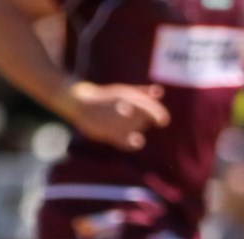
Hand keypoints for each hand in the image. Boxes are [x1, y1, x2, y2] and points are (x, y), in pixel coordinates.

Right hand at [55, 82, 171, 151]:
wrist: (79, 101)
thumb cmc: (106, 97)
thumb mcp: (124, 91)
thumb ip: (142, 92)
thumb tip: (159, 92)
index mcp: (126, 96)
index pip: (149, 107)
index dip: (158, 114)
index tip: (164, 121)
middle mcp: (122, 107)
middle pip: (143, 117)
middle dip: (147, 117)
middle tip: (152, 118)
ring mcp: (114, 120)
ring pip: (135, 128)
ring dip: (135, 127)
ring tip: (123, 121)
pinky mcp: (107, 132)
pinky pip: (124, 141)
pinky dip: (132, 142)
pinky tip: (138, 142)